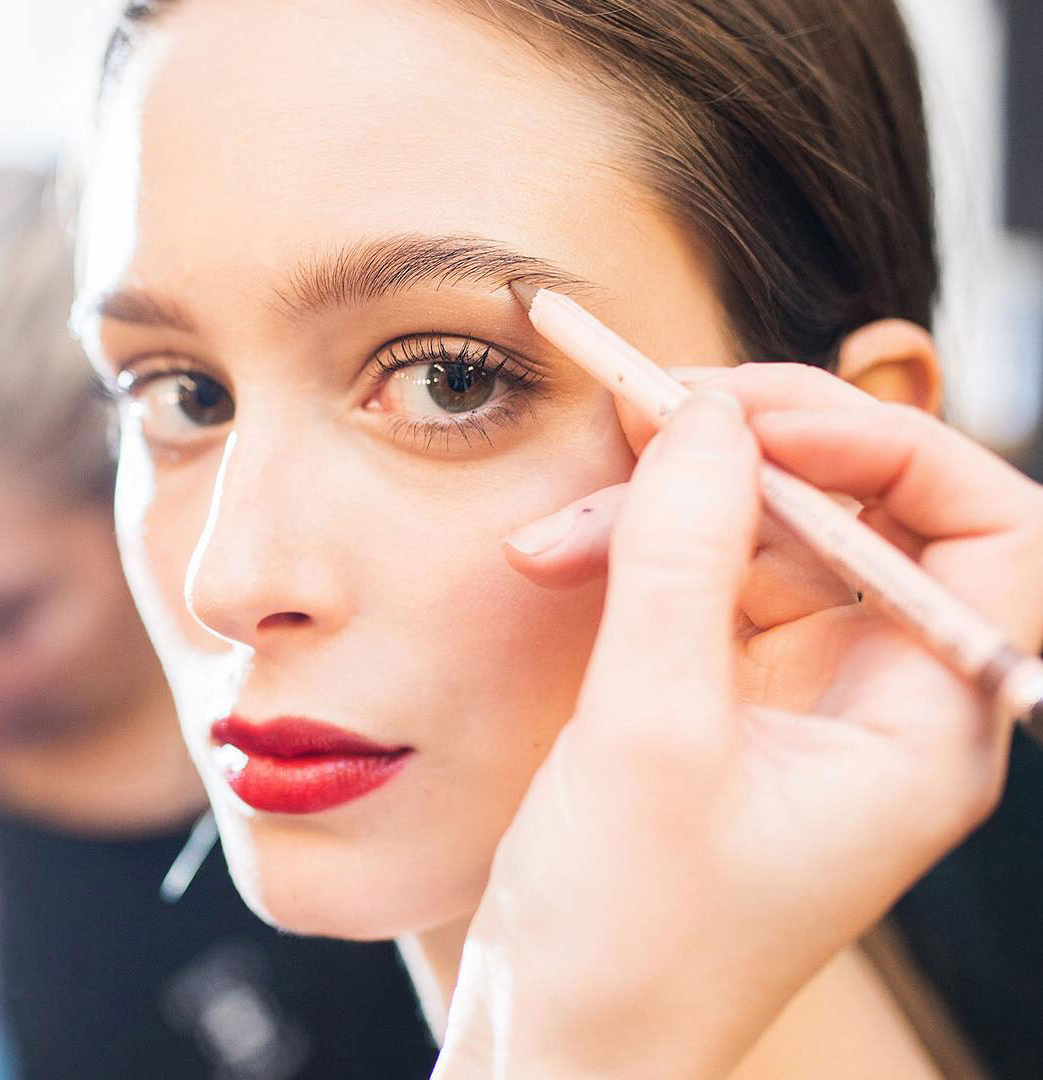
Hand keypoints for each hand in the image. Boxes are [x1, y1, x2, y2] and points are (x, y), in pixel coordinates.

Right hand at [433, 364, 1042, 1078]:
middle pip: (862, 513)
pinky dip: (635, 551)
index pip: (987, 531)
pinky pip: (705, 578)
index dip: (887, 450)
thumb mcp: (648, 734)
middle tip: (648, 413)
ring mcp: (802, 693)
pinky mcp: (728, 693)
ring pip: (764, 536)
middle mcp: (882, 701)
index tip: (756, 421)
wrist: (562, 1040)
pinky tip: (561, 557)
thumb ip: (681, 559)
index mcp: (925, 728)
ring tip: (555, 533)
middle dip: (750, 456)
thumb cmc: (626, 938)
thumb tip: (703, 416)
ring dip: (661, 510)